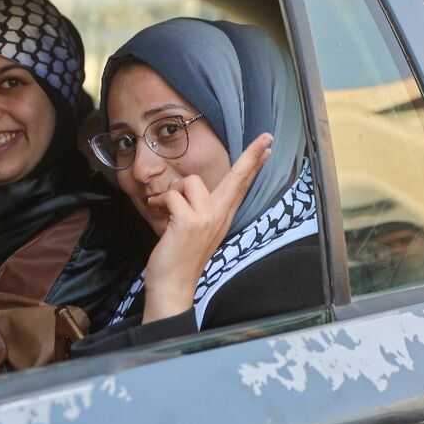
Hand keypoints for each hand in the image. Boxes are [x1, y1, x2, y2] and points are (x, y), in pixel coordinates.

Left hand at [141, 133, 273, 322]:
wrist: (172, 286)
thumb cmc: (179, 258)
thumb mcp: (195, 230)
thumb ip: (198, 209)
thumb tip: (189, 188)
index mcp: (222, 217)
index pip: (241, 185)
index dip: (253, 164)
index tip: (266, 146)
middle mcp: (219, 216)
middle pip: (238, 178)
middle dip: (251, 156)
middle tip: (266, 137)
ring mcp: (206, 218)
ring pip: (189, 182)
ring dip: (171, 192)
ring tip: (165, 209)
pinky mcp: (190, 222)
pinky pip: (171, 196)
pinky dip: (159, 202)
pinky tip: (156, 212)